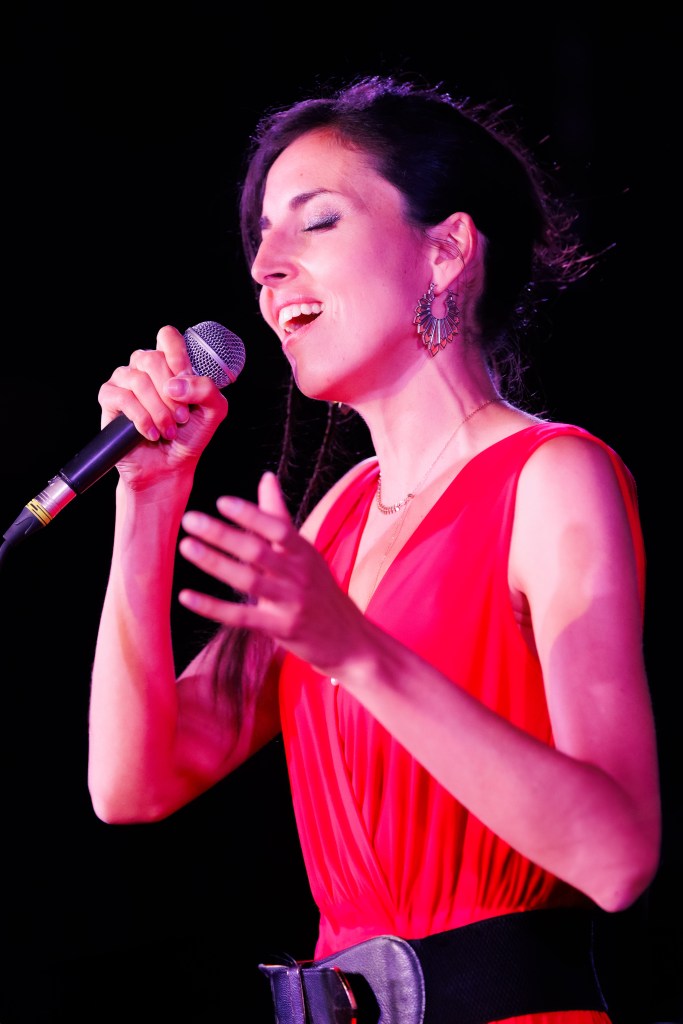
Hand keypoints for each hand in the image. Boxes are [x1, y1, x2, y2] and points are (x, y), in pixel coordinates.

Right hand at [97, 325, 227, 485]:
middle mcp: (145, 368)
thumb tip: (176, 384)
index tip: (186, 377)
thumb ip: (207, 390)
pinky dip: (141, 418)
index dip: (177, 354)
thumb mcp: (214, 411)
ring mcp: (125, 381)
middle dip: (171, 393)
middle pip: (153, 358)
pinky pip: (122, 398)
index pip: (168, 337)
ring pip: (138, 380)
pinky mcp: (109, 399)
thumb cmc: (190, 435)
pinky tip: (152, 433)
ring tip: (169, 430)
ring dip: (158, 409)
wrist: (170, 466)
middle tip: (182, 417)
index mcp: (170, 364)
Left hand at [178, 471, 371, 675]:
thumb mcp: (306, 553)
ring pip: (248, 581)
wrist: (350, 640)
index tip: (221, 502)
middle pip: (257, 551)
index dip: (251, 514)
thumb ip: (279, 517)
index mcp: (304, 552)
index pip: (277, 528)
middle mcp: (299, 575)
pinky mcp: (281, 629)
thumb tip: (266, 477)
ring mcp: (290, 603)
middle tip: (190, 520)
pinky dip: (213, 607)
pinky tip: (186, 596)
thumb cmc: (320, 591)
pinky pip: (241, 617)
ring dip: (215, 563)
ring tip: (187, 547)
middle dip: (222, 534)